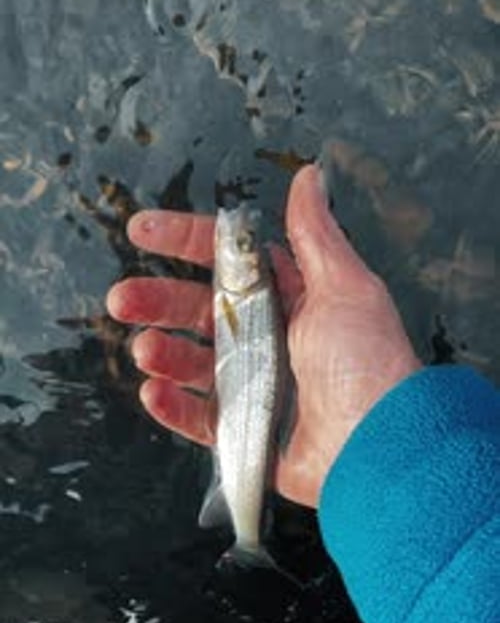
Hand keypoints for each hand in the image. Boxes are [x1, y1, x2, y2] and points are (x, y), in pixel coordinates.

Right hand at [106, 165, 420, 506]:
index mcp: (290, 299)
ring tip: (146, 349)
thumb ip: (314, 234)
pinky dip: (172, 406)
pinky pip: (198, 418)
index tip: (142, 230)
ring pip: (191, 364)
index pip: (228, 262)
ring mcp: (254, 386)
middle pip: (198, 311)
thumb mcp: (344, 287)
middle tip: (122, 298)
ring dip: (161, 352)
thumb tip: (308, 176)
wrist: (378, 446)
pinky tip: (153, 391)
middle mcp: (269, 340)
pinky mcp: (245, 432)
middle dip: (157, 301)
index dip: (184, 242)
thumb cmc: (367, 362)